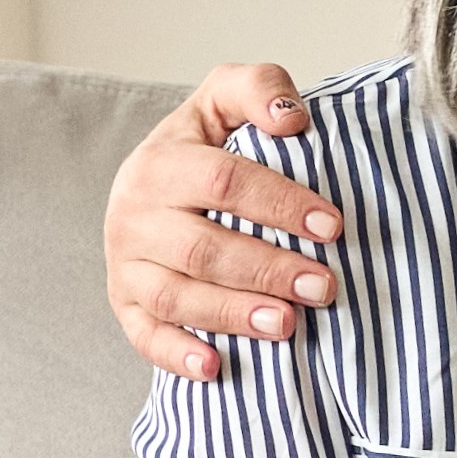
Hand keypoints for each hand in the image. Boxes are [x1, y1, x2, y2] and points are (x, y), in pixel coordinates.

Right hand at [107, 60, 341, 380]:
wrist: (151, 186)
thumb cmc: (204, 145)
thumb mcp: (225, 100)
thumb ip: (259, 89)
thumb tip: (292, 119)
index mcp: (160, 163)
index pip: (223, 181)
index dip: (279, 203)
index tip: (332, 226)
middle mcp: (133, 215)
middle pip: (202, 248)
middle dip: (267, 269)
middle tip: (324, 287)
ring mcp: (125, 265)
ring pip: (176, 296)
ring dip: (232, 314)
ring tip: (287, 325)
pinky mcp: (124, 305)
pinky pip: (144, 336)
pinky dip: (177, 355)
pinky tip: (217, 368)